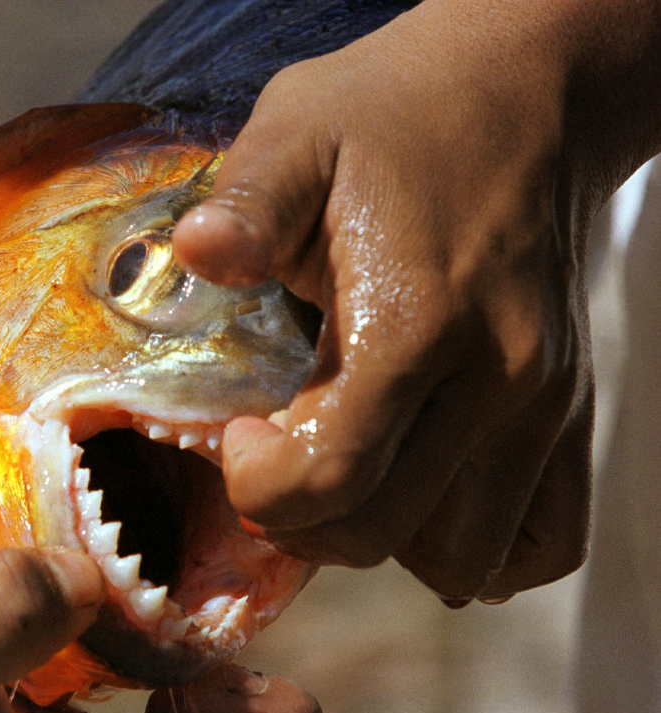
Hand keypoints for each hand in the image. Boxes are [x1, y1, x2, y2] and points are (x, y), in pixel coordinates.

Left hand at [170, 0, 646, 602]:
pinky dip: (470, 546)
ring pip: (462, 558)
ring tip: (343, 470)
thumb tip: (195, 251)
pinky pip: (540, 543)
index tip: (239, 432)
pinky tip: (416, 492)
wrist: (526, 96)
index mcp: (418, 320)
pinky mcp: (573, 416)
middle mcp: (498, 381)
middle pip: (382, 531)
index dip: (259, 483)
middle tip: (275, 452)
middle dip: (299, 518)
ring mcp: (548, 407)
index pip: (332, 477)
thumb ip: (250, 201)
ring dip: (379, 537)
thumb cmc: (395, 118)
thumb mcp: (301, 131)